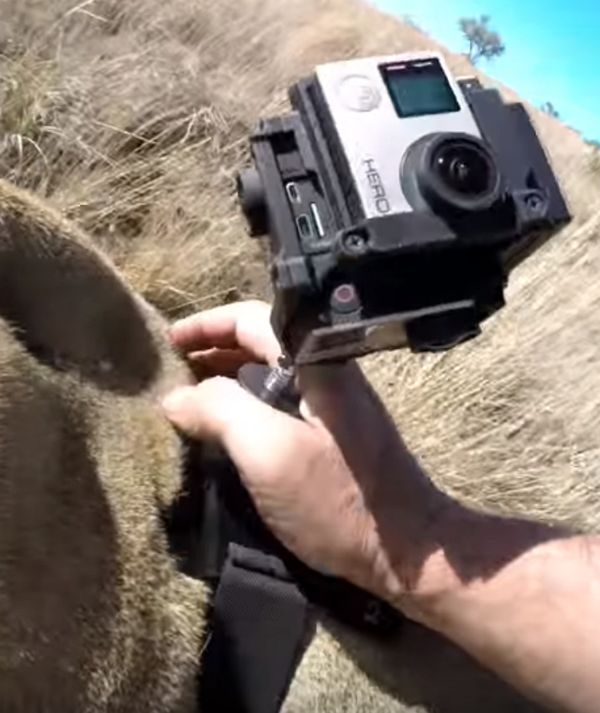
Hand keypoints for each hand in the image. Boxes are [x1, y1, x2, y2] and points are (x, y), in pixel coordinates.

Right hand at [162, 301, 450, 607]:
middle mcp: (328, 372)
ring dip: (228, 378)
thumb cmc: (338, 499)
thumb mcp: (269, 452)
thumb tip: (176, 398)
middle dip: (214, 350)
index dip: (207, 325)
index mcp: (317, 362)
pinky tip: (226, 426)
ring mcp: (334, 404)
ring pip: (270, 373)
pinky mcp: (334, 433)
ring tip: (190, 395)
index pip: (254, 318)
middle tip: (174, 369)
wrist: (408, 549)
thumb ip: (221, 410)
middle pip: (262, 342)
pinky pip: (280, 401)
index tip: (169, 342)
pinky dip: (247, 403)